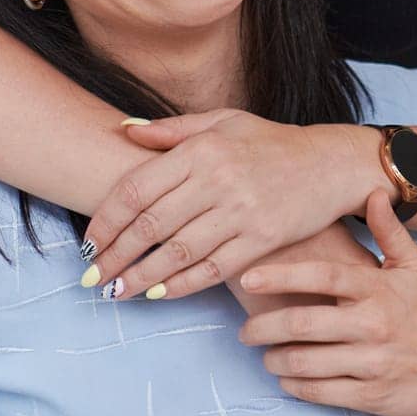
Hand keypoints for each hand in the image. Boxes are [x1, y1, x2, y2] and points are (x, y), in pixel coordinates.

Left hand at [81, 110, 380, 301]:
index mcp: (202, 150)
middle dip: (115, 256)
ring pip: (177, 253)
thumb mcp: (222, 121)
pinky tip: (159, 294)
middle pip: (151, 226)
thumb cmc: (269, 142)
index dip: (106, 219)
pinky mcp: (261, 240)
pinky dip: (181, 286)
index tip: (88, 241)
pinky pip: (212, 269)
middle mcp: (218, 180)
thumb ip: (172, 130)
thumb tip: (124, 131)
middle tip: (91, 277)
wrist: (328, 164)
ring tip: (116, 292)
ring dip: (140, 278)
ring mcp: (241, 212)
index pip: (137, 189)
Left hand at [237, 188, 416, 415]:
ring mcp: (372, 363)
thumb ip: (389, 232)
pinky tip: (286, 377)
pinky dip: (295, 386)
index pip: (322, 276)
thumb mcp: (415, 268)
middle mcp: (373, 324)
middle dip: (263, 327)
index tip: (248, 277)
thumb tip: (374, 192)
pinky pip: (320, 392)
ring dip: (274, 359)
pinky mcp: (371, 396)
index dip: (281, 276)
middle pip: (303, 323)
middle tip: (244, 330)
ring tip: (264, 354)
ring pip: (306, 362)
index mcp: (378, 288)